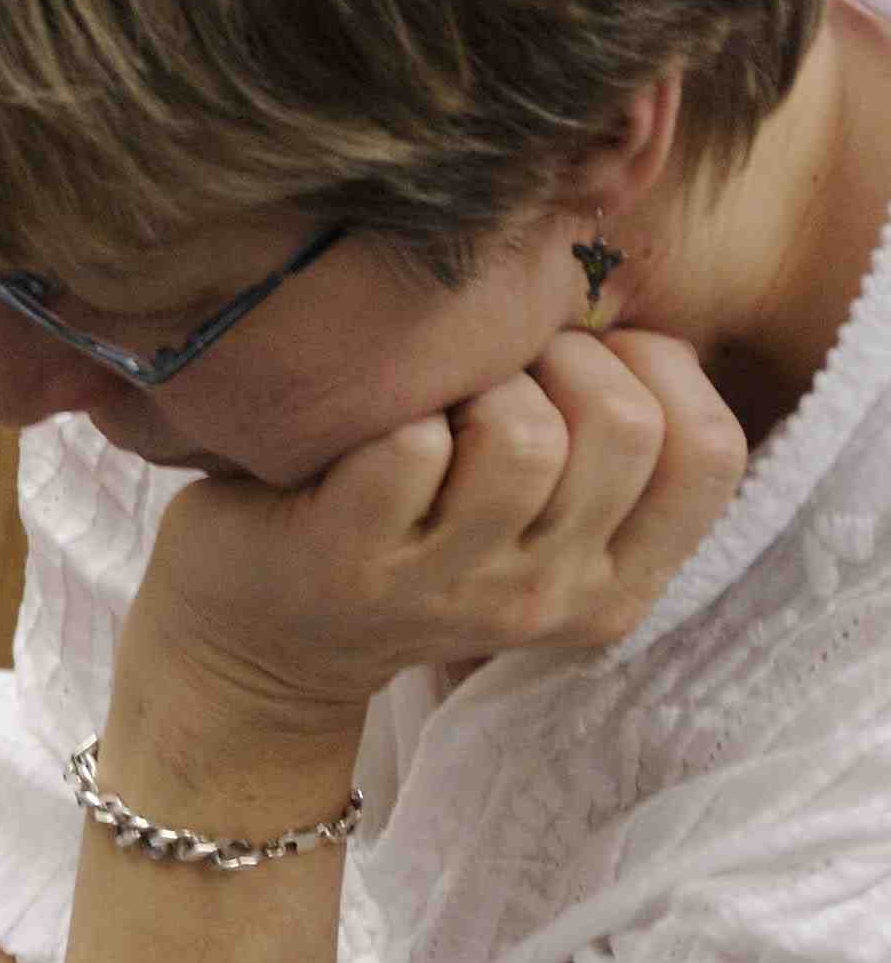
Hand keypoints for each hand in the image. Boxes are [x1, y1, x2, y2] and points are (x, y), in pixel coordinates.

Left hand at [131, 330, 743, 740]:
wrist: (252, 649)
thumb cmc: (405, 538)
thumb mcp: (532, 516)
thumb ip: (600, 443)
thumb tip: (634, 314)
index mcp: (613, 582)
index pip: (709, 452)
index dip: (656, 370)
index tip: (582, 357)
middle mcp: (546, 596)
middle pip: (624, 427)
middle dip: (561, 358)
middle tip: (494, 367)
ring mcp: (449, 589)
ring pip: (525, 436)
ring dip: (472, 384)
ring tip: (431, 402)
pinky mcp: (353, 564)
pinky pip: (409, 449)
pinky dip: (386, 412)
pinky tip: (361, 433)